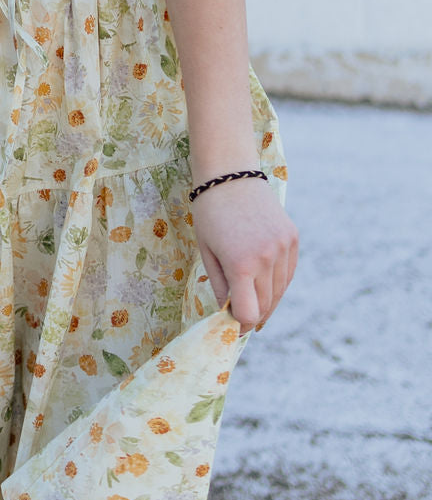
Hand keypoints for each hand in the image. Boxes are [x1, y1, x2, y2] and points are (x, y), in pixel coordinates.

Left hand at [192, 177, 297, 332]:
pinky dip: (278, 282)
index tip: (233, 324)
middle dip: (253, 315)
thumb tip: (229, 313)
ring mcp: (283, 248)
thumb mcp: (207, 252)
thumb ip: (220, 286)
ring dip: (267, 301)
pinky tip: (265, 283)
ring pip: (279, 291)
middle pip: (265, 305)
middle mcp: (266, 259)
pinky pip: (288, 272)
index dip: (241, 323)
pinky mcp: (292, 238)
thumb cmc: (210, 213)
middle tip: (242, 319)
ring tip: (253, 301)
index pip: (249, 313)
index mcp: (241, 264)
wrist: (229, 174)